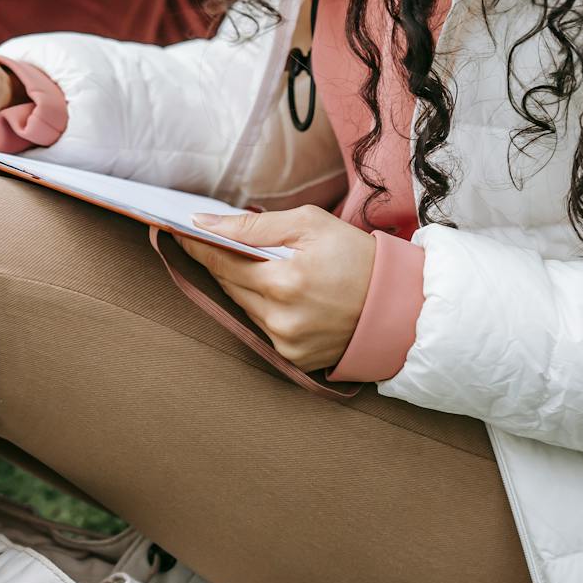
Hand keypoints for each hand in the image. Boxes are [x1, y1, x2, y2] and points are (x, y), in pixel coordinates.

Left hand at [177, 206, 375, 371]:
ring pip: (245, 308)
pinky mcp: (295, 359)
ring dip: (244, 287)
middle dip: (222, 263)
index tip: (180, 232)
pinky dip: (264, 309)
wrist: (401, 304)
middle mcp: (281, 321)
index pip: (222, 263)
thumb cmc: (356, 256)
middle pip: (230, 287)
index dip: (200, 247)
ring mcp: (287, 344)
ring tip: (257, 266)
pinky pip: (264, 328)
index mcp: (283, 284)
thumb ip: (252, 227)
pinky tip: (280, 293)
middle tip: (214, 242)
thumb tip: (204, 224)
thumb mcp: (308, 225)